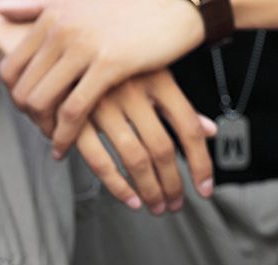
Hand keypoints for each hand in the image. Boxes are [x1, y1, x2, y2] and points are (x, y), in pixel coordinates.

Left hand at [0, 0, 203, 154]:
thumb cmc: (133, 3)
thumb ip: (38, 3)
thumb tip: (1, 7)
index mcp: (52, 16)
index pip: (11, 66)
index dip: (14, 96)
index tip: (28, 113)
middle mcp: (61, 29)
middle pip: (22, 88)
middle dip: (28, 119)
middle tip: (42, 133)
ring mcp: (82, 46)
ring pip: (42, 101)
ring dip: (44, 130)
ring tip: (54, 144)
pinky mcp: (108, 64)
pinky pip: (73, 110)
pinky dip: (65, 135)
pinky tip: (66, 149)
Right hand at [75, 70, 216, 212]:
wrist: (66, 44)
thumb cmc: (116, 66)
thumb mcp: (153, 74)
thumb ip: (178, 106)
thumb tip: (211, 131)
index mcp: (158, 78)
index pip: (188, 128)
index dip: (200, 163)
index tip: (205, 189)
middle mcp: (133, 89)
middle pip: (162, 149)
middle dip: (172, 184)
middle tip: (174, 204)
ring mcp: (104, 104)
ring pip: (135, 159)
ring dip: (148, 191)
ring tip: (155, 206)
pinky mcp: (77, 119)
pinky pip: (100, 161)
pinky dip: (116, 186)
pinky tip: (129, 200)